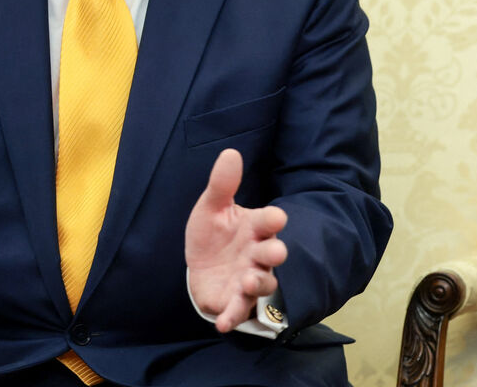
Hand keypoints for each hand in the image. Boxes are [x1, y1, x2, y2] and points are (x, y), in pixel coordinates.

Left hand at [185, 148, 287, 332]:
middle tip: (275, 251)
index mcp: (254, 228)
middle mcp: (257, 254)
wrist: (201, 265)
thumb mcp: (212, 208)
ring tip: (250, 280)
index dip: (272, 219)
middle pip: (272, 254)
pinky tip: (223, 323)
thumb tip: (230, 152)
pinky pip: (237, 310)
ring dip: (259, 283)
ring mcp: (248, 279)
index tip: (275, 217)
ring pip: (262, 283)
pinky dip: (232, 317)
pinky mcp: (234, 300)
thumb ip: (222, 185)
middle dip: (274, 252)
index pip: (269, 222)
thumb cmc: (213, 234)